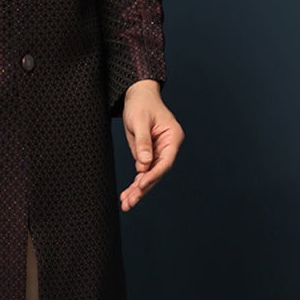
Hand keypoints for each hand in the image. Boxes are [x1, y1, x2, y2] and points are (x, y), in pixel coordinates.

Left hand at [119, 81, 183, 210]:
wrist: (138, 96)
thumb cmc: (140, 104)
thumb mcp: (140, 121)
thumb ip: (143, 142)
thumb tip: (143, 165)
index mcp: (173, 137)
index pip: (165, 161)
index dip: (154, 174)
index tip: (141, 184)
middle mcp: (168, 147)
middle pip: (157, 172)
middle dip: (143, 188)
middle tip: (130, 202)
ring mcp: (159, 152)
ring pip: (150, 175)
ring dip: (138, 191)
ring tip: (126, 204)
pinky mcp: (149, 155)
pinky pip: (143, 172)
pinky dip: (135, 184)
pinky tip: (126, 196)